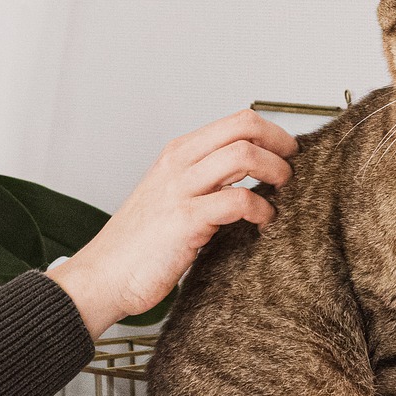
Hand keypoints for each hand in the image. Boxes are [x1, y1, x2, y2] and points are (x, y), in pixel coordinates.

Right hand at [48, 109, 296, 334]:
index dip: (273, 132)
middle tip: (292, 168)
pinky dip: (262, 211)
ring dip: (275, 172)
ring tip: (282, 193)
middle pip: (245, 126)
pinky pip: (238, 201)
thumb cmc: (139, 243)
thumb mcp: (169, 195)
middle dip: (281, 144)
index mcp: (177, 152)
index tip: (288, 153)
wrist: (103, 276)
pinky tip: (264, 223)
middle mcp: (179, 163)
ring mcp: (180, 189)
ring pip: (244, 155)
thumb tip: (250, 174)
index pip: (237, 120)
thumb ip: (203, 179)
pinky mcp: (185, 220)